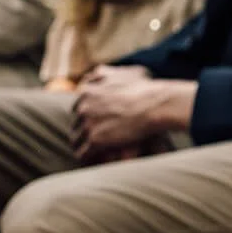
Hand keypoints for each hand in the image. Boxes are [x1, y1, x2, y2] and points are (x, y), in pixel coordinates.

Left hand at [72, 69, 195, 160]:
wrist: (155, 104)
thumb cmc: (146, 88)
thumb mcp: (123, 72)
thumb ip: (107, 72)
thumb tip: (100, 71)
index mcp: (88, 89)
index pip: (79, 103)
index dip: (86, 111)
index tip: (91, 118)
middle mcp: (84, 104)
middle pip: (76, 120)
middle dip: (82, 127)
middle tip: (90, 136)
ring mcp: (88, 122)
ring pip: (76, 138)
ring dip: (81, 144)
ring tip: (87, 151)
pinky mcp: (95, 139)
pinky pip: (83, 152)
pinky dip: (86, 157)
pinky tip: (91, 161)